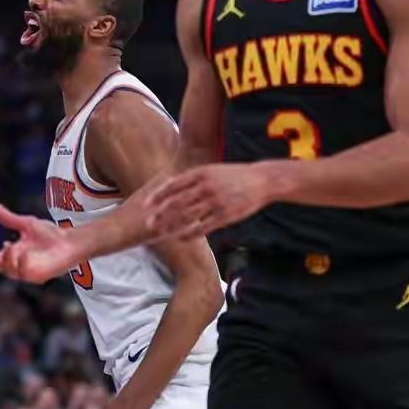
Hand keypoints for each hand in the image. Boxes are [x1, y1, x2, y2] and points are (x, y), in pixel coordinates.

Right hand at [0, 205, 78, 283]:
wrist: (70, 241)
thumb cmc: (51, 234)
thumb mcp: (27, 224)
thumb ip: (10, 219)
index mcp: (12, 253)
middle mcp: (16, 264)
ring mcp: (26, 272)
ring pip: (7, 269)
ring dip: (4, 258)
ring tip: (8, 245)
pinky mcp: (36, 276)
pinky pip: (23, 272)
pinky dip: (19, 263)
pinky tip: (22, 253)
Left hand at [143, 162, 272, 240]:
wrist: (262, 180)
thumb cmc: (233, 176)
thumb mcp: (211, 170)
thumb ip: (192, 178)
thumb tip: (169, 184)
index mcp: (201, 173)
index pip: (173, 185)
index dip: (158, 195)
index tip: (146, 204)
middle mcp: (206, 187)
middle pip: (177, 203)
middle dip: (161, 214)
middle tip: (148, 223)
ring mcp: (216, 201)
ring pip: (188, 217)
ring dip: (172, 226)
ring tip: (160, 233)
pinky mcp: (226, 215)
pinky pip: (203, 227)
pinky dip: (190, 234)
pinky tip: (180, 238)